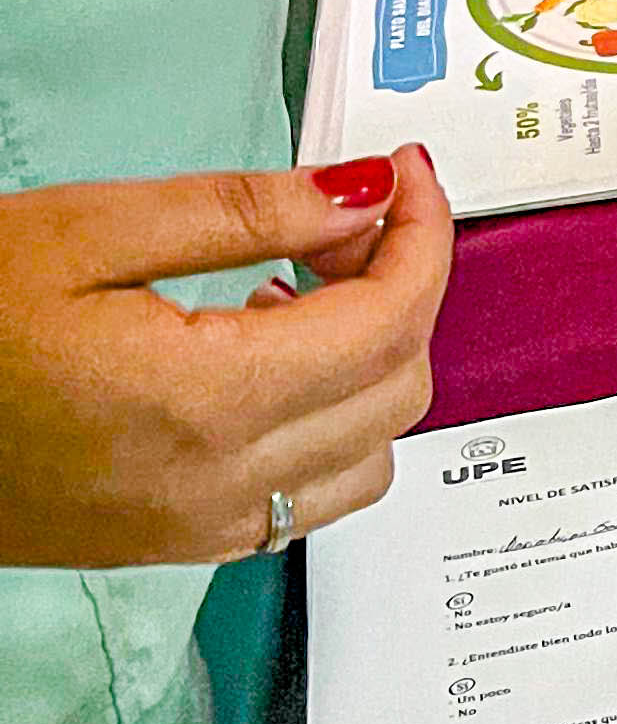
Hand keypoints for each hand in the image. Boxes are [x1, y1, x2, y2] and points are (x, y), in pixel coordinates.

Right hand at [0, 153, 450, 569]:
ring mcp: (204, 528)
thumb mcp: (86, 229)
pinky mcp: (180, 547)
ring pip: (372, 454)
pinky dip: (330, 425)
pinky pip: (309, 496)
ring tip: (300, 289)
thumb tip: (365, 193)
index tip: (410, 177)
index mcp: (207, 399)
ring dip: (371, 365)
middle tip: (350, 217)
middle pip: (400, 387)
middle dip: (402, 290)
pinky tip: (264, 359)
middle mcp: (222, 482)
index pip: (390, 320)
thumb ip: (245, 212)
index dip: (423, 236)